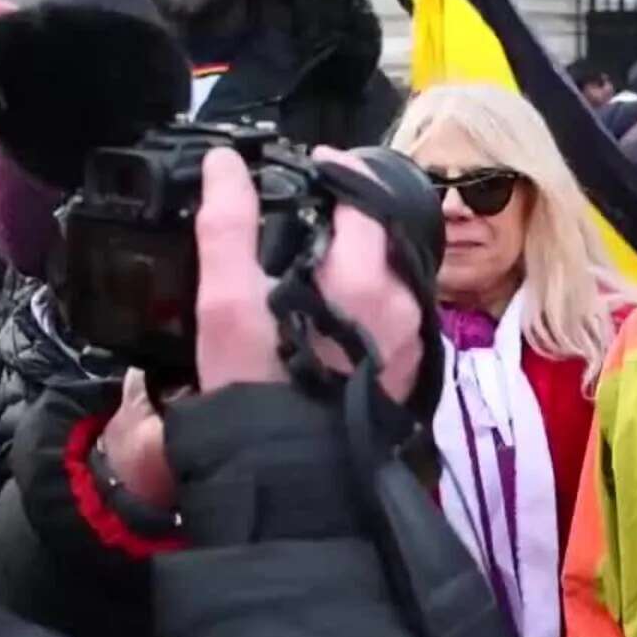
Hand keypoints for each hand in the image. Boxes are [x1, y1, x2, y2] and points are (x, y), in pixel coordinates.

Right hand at [100, 147, 424, 500]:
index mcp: (365, 280)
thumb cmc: (254, 390)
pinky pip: (398, 309)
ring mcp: (411, 339)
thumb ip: (227, 225)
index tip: (313, 166)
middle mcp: (401, 305)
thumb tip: (224, 162)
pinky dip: (371, 292)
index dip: (338, 175)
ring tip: (319, 251)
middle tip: (313, 204)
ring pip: (394, 271)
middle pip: (385, 233)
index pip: (366, 199)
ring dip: (363, 253)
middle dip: (352, 212)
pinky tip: (334, 299)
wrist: (284, 475)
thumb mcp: (227, 303)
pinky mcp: (410, 368)